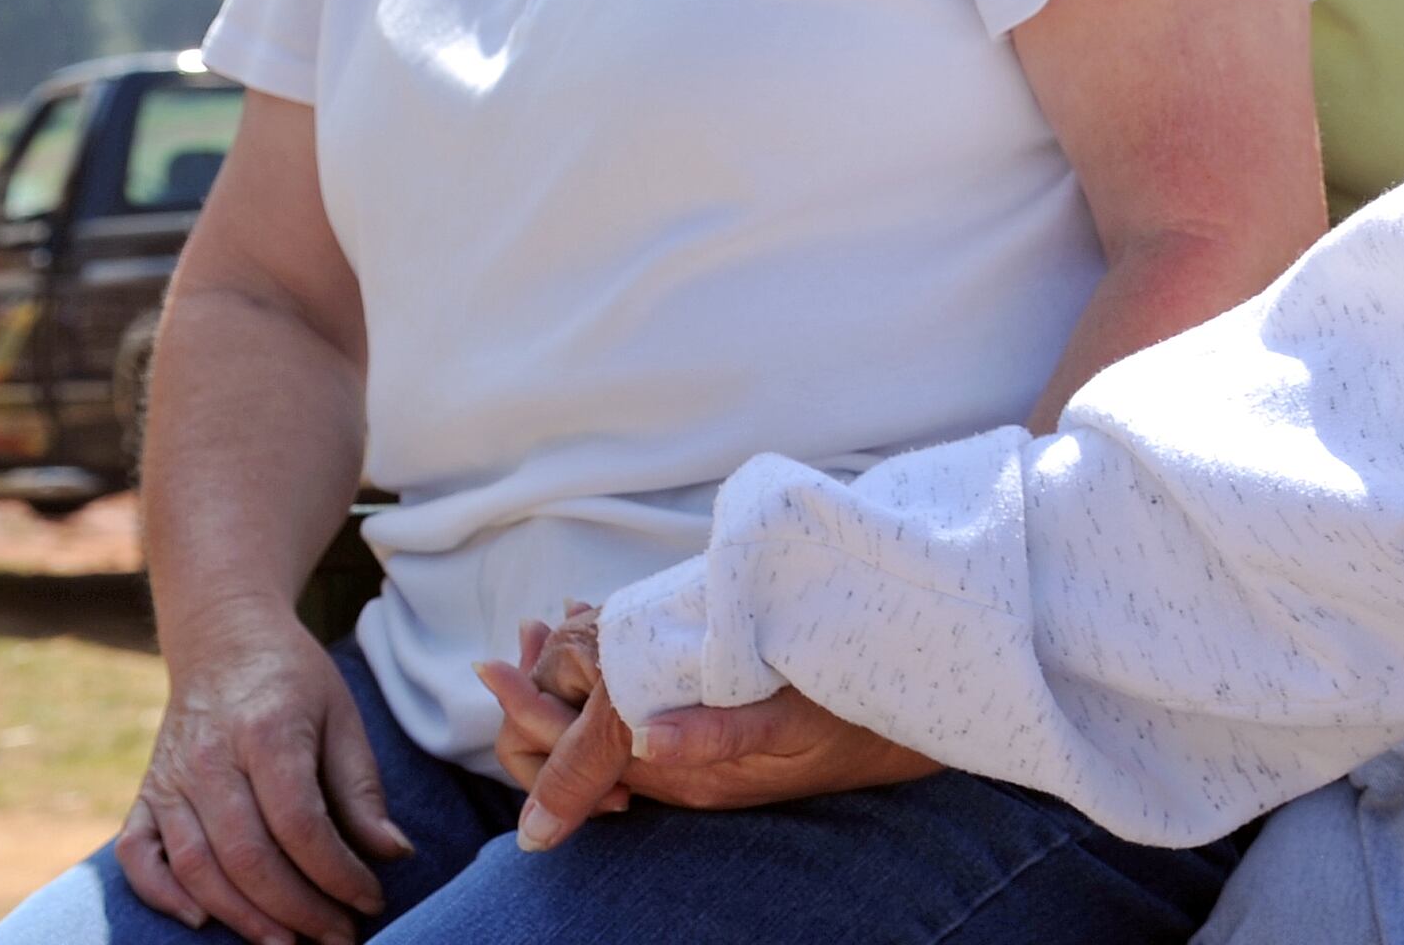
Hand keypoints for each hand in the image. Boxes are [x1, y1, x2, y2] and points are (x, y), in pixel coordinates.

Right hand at [119, 602, 412, 944]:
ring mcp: (169, 779)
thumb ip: (362, 789)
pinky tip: (204, 922)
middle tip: (338, 938)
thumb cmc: (295, 680)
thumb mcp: (343, 718)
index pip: (302, 825)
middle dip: (299, 910)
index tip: (371, 900)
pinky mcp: (145, 793)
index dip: (338, 874)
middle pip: (249, 857)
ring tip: (290, 944)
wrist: (224, 639)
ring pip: (197, 867)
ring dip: (243, 918)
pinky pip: (137, 856)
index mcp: (267, 733)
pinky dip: (163, 895)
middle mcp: (210, 760)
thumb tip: (393, 854)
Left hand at [479, 605, 937, 850]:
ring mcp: (694, 761)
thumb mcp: (789, 722)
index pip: (577, 757)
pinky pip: (640, 722)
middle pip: (577, 751)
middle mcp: (679, 775)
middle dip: (539, 695)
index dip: (531, 709)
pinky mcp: (713, 741)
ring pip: (605, 734)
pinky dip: (611, 686)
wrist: (901, 733)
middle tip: (525, 636)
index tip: (502, 659)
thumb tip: (647, 738)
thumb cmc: (850, 721)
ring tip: (552, 629)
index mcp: (684, 773)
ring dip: (571, 687)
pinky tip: (609, 648)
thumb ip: (719, 735)